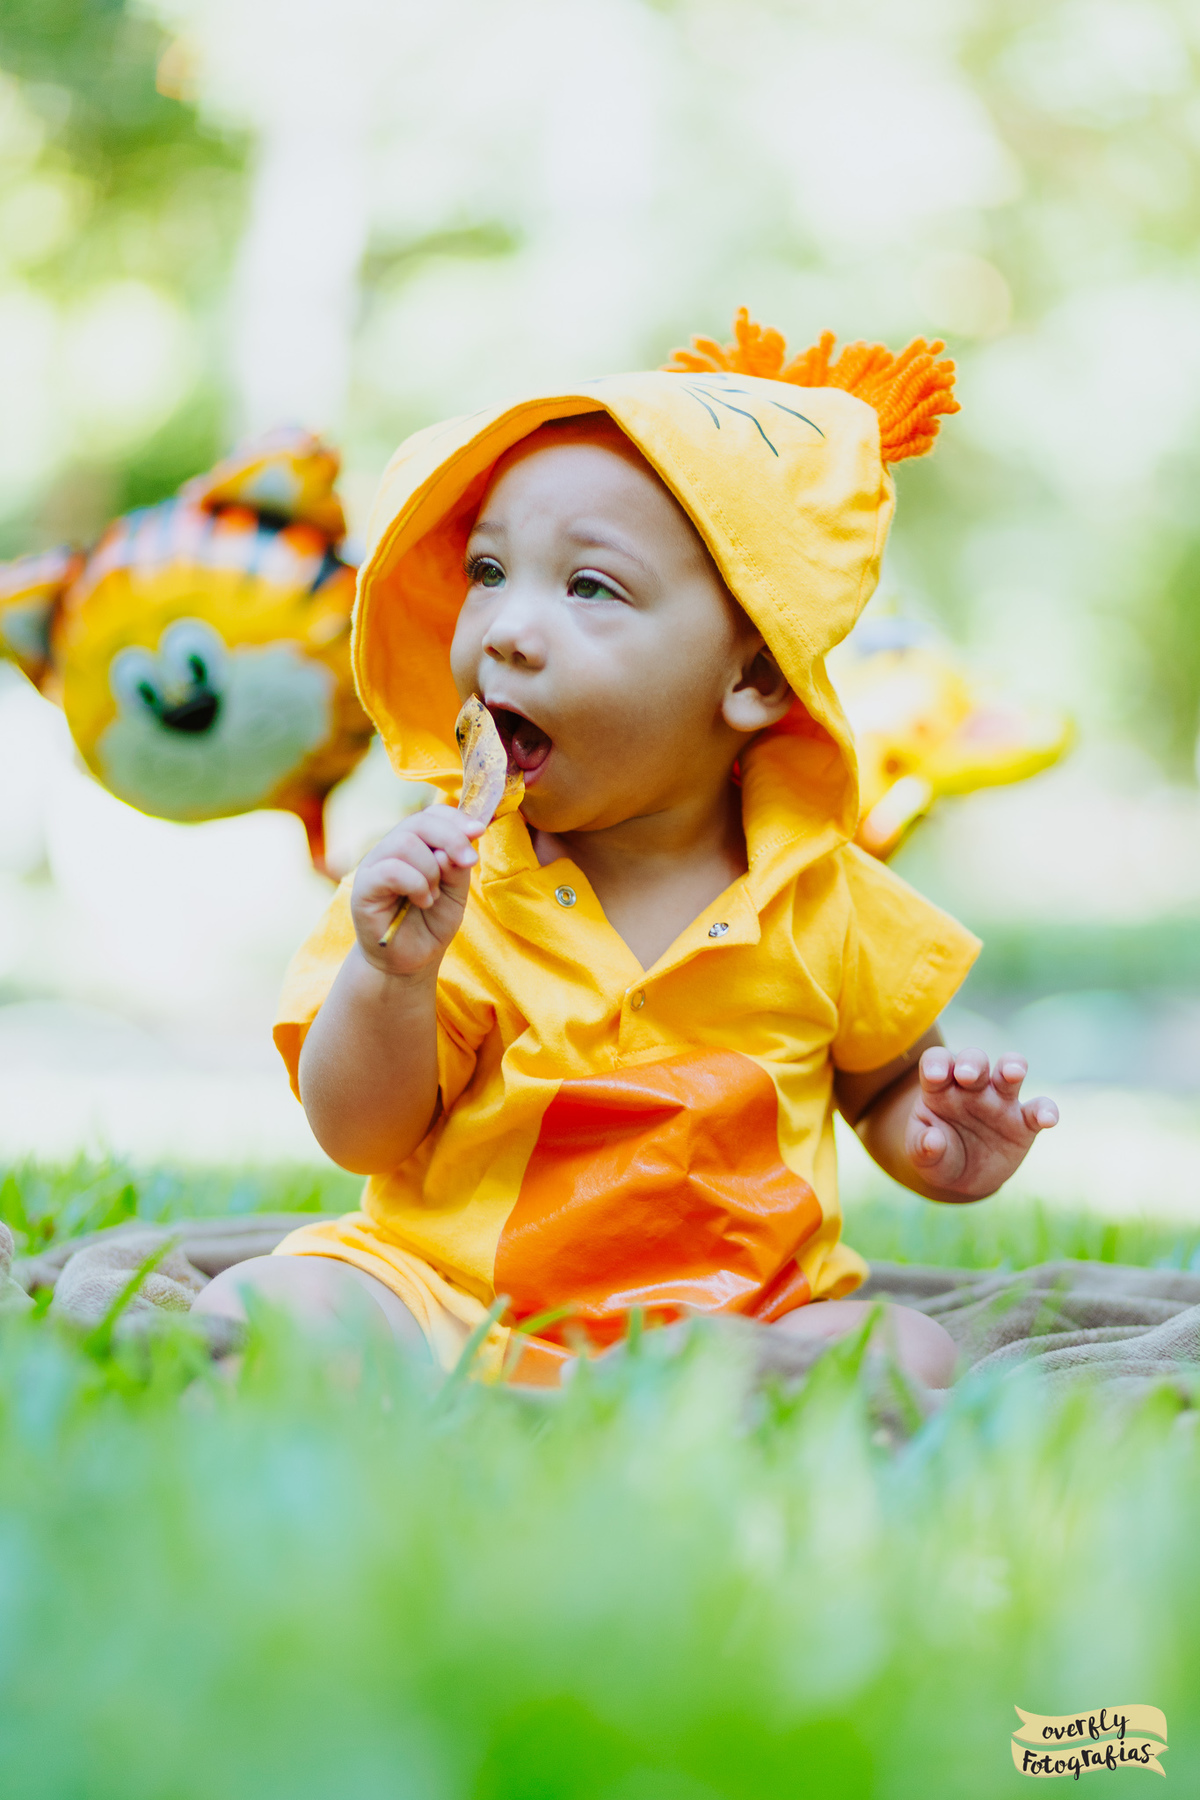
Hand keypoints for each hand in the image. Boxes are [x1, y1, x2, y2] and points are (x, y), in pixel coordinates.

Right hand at [351, 804, 483, 976]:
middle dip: (450, 838)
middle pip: (418, 822)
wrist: (411, 961)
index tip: (478, 831)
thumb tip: (452, 848)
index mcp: (414, 844)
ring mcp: (374, 866)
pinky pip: (390, 870)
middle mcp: (390, 849)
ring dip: (431, 870)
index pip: (431, 814)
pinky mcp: (363, 888)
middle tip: (469, 862)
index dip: (455, 817)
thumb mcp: (455, 892)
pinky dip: (415, 884)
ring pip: (404, 843)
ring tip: (435, 895)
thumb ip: (455, 867)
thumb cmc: (431, 924)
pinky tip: (423, 901)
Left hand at [908, 1046, 1057, 1199]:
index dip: (937, 1063)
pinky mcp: (1024, 1123)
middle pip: (974, 1060)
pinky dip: (1046, 1110)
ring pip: (1009, 1072)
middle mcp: (971, 1087)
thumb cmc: (936, 1155)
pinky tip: (1048, 1119)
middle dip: (973, 1062)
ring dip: (1013, 1066)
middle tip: (968, 1076)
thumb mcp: (921, 1155)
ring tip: (1013, 1073)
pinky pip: (1038, 1109)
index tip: (934, 1076)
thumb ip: (922, 1147)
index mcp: (940, 1087)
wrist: (962, 1178)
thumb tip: (933, 1141)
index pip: (938, 1061)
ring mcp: (999, 1101)